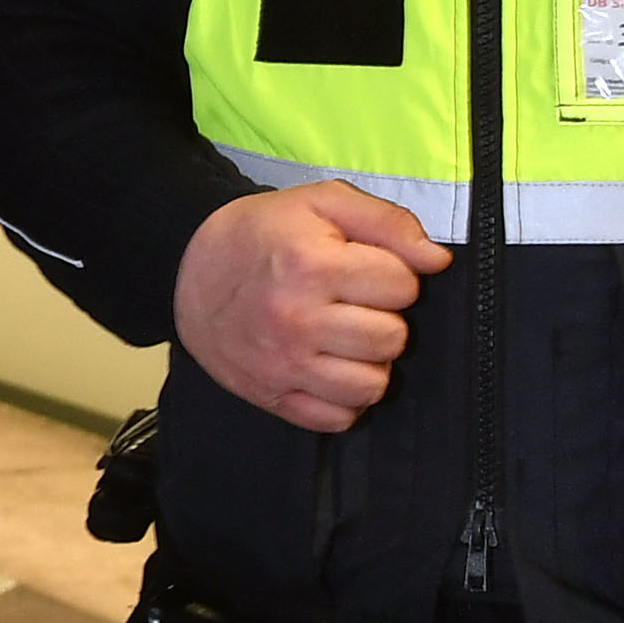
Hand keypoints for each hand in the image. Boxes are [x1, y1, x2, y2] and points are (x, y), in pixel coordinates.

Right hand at [174, 182, 447, 433]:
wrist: (186, 270)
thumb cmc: (262, 233)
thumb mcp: (321, 203)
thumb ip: (387, 222)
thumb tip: (438, 261)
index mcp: (312, 266)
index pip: (403, 285)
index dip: (391, 273)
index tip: (361, 268)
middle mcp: (297, 320)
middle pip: (392, 338)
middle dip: (383, 317)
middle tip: (351, 303)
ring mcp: (284, 366)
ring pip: (373, 385)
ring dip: (368, 362)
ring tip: (344, 339)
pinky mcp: (273, 397)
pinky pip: (339, 418)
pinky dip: (343, 398)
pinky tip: (329, 368)